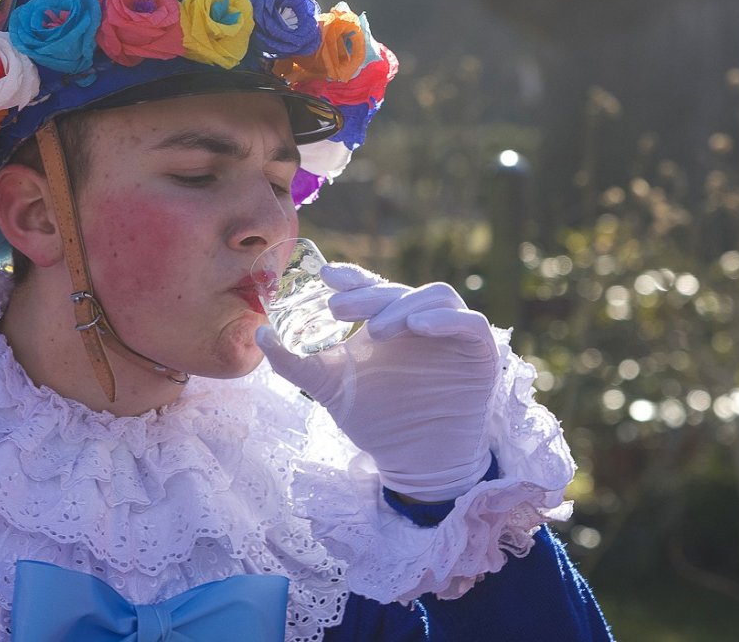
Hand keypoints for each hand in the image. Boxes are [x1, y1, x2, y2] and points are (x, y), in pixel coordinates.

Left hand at [255, 264, 499, 501]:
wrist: (415, 463)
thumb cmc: (376, 421)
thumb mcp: (330, 389)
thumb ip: (296, 362)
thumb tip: (259, 333)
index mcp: (387, 321)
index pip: (371, 286)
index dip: (352, 277)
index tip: (326, 277)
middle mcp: (419, 320)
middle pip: (398, 290)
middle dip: (367, 296)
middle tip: (338, 310)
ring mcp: (451, 334)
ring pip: (435, 296)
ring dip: (404, 306)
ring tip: (375, 330)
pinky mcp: (479, 352)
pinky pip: (470, 323)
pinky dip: (446, 319)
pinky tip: (418, 327)